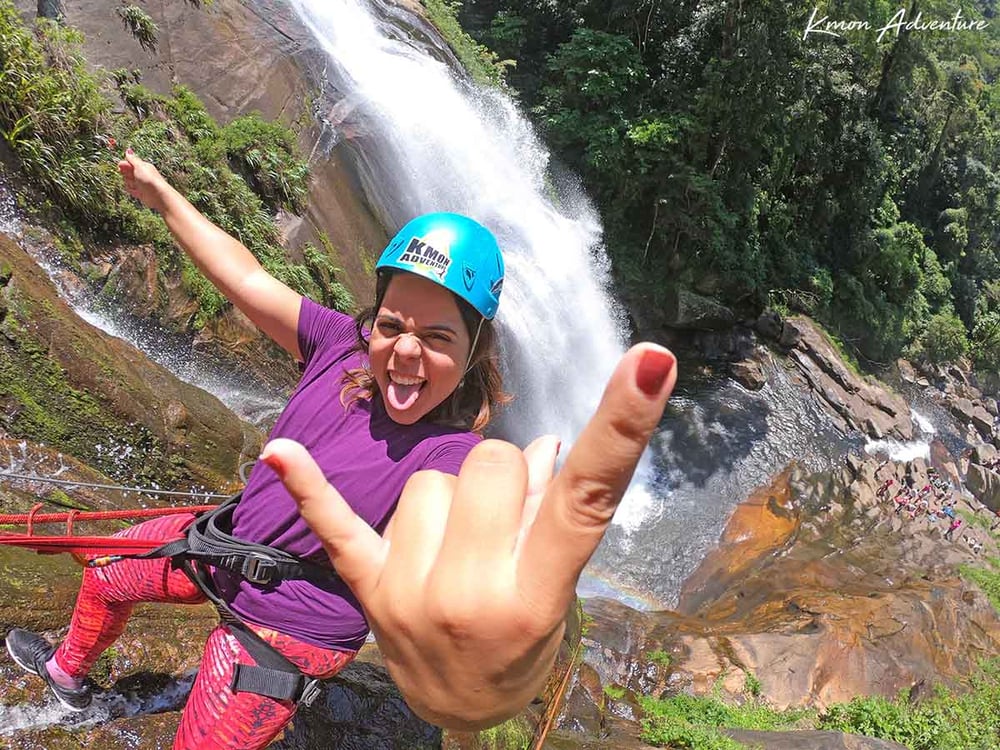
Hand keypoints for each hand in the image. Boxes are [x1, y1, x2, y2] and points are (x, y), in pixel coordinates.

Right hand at [117, 149, 169, 212]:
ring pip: (127, 181)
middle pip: (127, 172)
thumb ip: (133, 159)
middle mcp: (141, 175)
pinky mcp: (140, 192)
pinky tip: (136, 191)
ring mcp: (140, 184)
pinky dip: (131, 190)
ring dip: (129, 183)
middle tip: (132, 177)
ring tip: (136, 185)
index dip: (124, 164)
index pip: (130, 163)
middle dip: (126, 174)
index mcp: (143, 167)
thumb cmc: (150, 179)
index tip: (120, 165)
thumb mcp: (140, 166)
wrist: (158, 195)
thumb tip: (128, 150)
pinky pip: (130, 189)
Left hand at [260, 343, 675, 729]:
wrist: (461, 709)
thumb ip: (550, 517)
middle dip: (504, 476)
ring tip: (457, 543)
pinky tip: (279, 452)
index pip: (585, 497)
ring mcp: (408, 593)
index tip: (651, 361)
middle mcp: (468, 595)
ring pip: (430, 479)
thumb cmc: (522, 644)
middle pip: (488, 463)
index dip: (621, 427)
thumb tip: (545, 444)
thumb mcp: (556, 593)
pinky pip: (336, 524)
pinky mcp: (366, 587)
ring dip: (450, 498)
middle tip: (505, 519)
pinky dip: (311, 486)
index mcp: (535, 596)